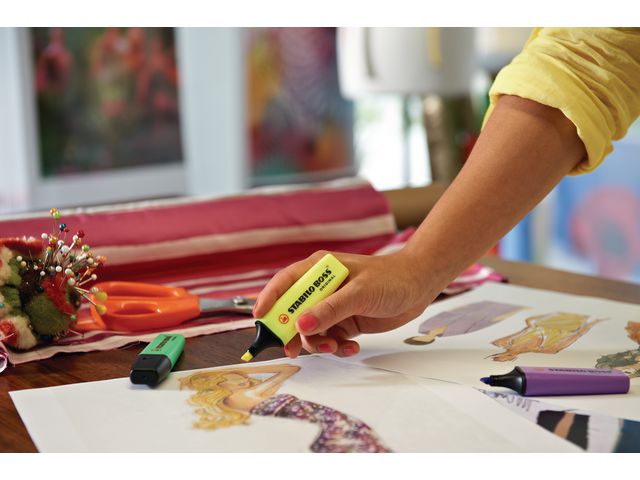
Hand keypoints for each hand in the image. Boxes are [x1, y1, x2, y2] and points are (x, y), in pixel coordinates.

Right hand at [253, 249, 438, 358]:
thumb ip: (330, 309)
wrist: (420, 285)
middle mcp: (322, 288)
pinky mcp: (345, 321)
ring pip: (311, 330)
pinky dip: (336, 346)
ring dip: (318, 343)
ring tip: (335, 346)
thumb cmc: (390, 278)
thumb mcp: (359, 292)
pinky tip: (351, 346)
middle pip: (294, 311)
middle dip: (292, 331)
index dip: (270, 299)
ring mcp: (333, 306)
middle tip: (292, 349)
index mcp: (320, 269)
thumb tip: (301, 324)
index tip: (260, 318)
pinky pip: (330, 338)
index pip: (286, 282)